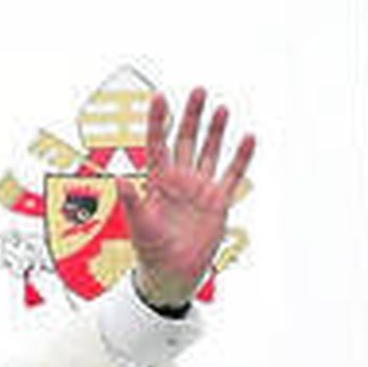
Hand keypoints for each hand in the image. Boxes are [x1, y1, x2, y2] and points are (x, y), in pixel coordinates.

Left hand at [119, 87, 255, 309]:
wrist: (171, 275)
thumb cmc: (150, 252)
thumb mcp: (139, 226)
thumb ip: (131, 202)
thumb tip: (119, 179)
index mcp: (157, 183)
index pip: (157, 145)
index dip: (158, 121)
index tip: (158, 97)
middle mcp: (179, 181)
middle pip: (186, 141)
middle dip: (192, 116)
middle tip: (198, 91)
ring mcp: (199, 189)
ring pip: (209, 152)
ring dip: (215, 131)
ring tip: (221, 108)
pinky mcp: (218, 202)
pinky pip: (232, 175)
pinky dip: (240, 158)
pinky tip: (248, 139)